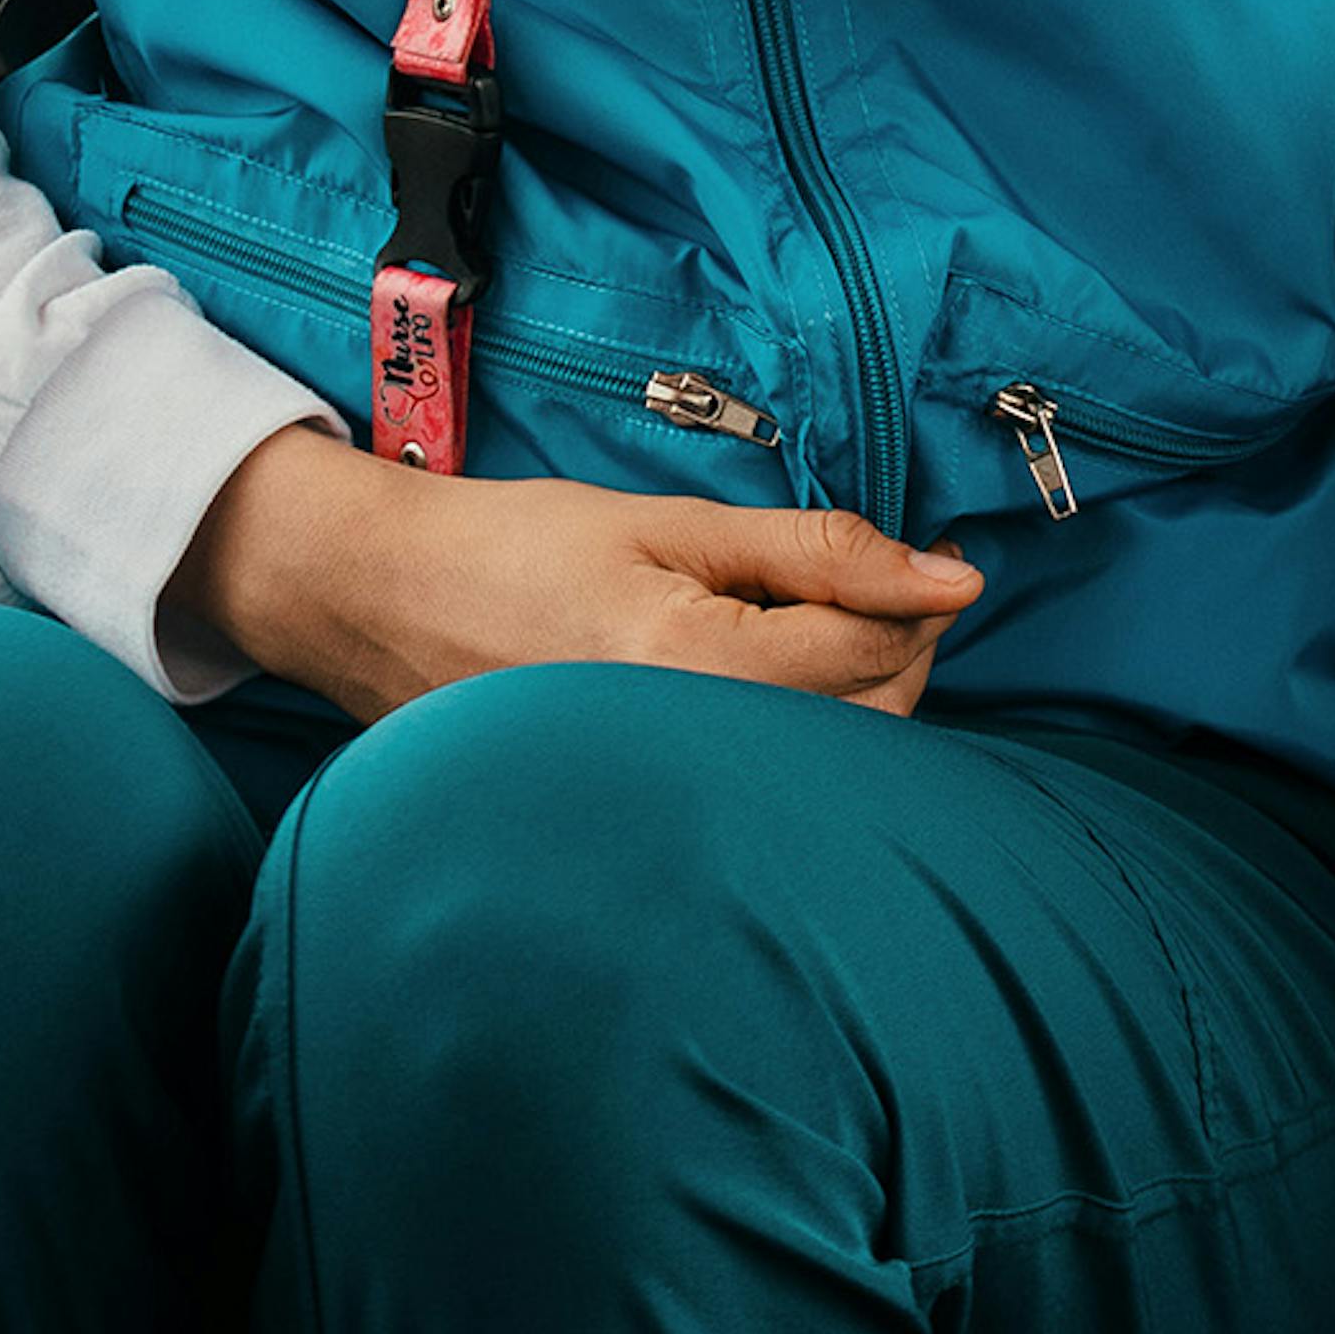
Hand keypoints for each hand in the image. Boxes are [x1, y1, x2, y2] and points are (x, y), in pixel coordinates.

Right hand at [169, 425, 980, 717]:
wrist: (389, 606)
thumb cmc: (518, 548)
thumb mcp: (671, 522)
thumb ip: (815, 550)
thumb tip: (945, 576)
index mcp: (692, 662)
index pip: (871, 646)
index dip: (917, 594)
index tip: (935, 561)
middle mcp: (689, 749)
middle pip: (874, 717)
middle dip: (899, 644)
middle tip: (873, 581)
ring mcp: (673, 793)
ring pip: (836, 760)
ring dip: (860, 691)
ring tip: (815, 624)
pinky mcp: (662, 812)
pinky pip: (777, 782)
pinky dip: (808, 728)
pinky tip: (776, 680)